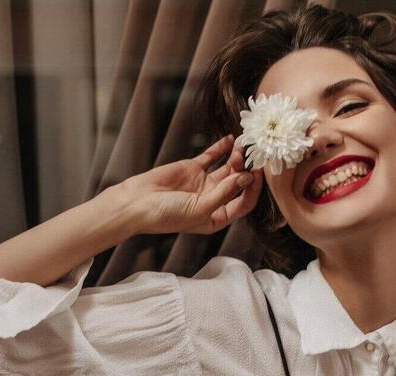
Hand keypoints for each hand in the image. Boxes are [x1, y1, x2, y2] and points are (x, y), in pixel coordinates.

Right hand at [118, 134, 263, 234]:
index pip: (243, 204)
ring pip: (227, 169)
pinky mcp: (192, 169)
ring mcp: (203, 184)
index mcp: (216, 217)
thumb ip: (225, 192)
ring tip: (241, 147)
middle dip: (247, 170)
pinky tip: (230, 139)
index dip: (253, 190)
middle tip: (252, 156)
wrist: (136, 203)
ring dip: (236, 158)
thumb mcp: (200, 208)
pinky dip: (221, 148)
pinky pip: (211, 156)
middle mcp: (213, 201)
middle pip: (238, 184)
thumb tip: (247, 177)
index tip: (259, 174)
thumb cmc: (166, 215)